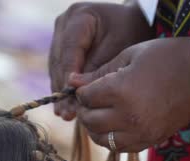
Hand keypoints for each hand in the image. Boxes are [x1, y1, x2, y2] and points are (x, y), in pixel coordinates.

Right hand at [49, 2, 153, 120]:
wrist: (133, 24)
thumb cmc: (130, 33)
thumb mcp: (118, 50)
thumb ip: (96, 69)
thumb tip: (74, 91)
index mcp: (80, 16)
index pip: (70, 49)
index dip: (68, 75)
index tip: (70, 96)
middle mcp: (65, 23)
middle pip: (59, 60)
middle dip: (63, 88)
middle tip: (66, 113)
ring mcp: (60, 34)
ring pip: (56, 67)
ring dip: (60, 92)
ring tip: (65, 115)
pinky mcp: (61, 47)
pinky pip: (59, 70)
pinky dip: (64, 88)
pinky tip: (66, 108)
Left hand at [69, 38, 189, 151]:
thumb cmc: (166, 57)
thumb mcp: (129, 56)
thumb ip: (99, 72)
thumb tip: (72, 82)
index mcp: (121, 91)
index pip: (86, 98)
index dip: (82, 90)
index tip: (86, 85)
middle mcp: (129, 117)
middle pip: (90, 121)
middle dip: (85, 109)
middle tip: (91, 100)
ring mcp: (141, 132)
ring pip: (102, 140)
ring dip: (95, 128)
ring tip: (101, 113)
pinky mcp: (151, 141)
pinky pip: (121, 148)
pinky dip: (112, 139)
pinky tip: (116, 125)